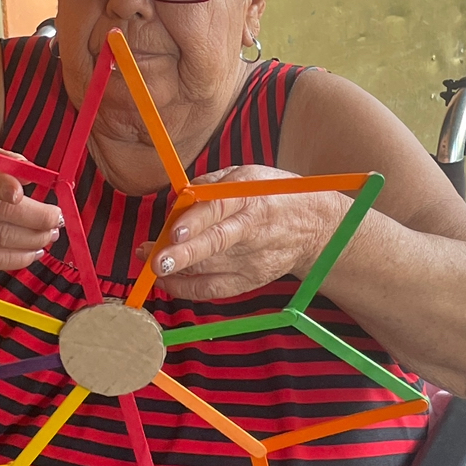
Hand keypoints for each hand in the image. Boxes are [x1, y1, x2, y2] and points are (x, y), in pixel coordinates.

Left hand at [135, 164, 350, 301]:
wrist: (316, 227)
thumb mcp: (248, 175)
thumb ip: (211, 185)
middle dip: (184, 254)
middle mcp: (252, 230)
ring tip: (150, 261)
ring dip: (175, 269)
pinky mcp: (251, 280)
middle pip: (215, 243)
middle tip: (156, 260)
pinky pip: (214, 289)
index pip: (220, 207)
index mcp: (251, 197)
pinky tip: (168, 281)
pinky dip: (188, 288)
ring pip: (209, 268)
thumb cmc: (275, 195)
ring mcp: (253, 259)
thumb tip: (179, 199)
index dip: (196, 220)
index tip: (174, 229)